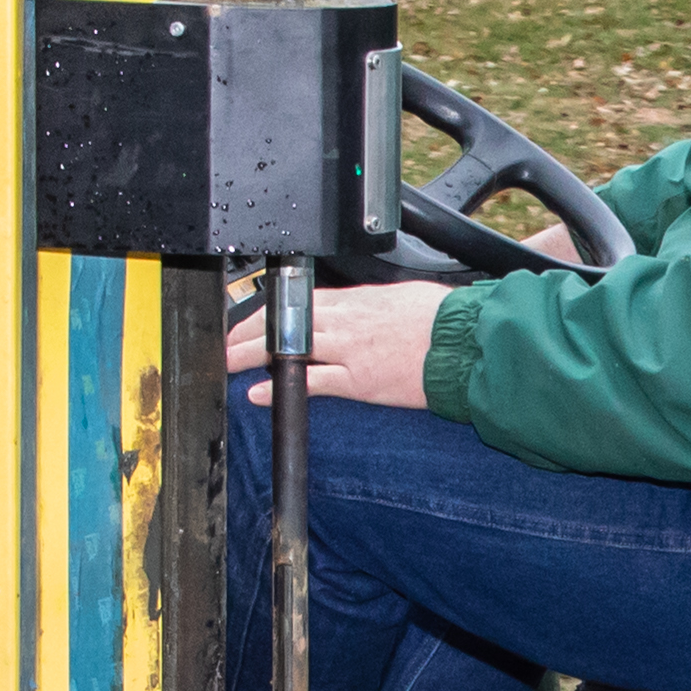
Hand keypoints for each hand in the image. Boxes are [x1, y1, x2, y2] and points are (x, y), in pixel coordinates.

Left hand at [221, 278, 447, 408]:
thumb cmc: (444, 321)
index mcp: (358, 299)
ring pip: (287, 347)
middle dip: (248, 331)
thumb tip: (363, 307)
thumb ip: (375, 304)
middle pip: (283, 321)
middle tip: (224, 341)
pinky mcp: (358, 380)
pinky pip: (310, 383)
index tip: (251, 318)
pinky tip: (258, 392)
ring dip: (252, 355)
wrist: (466, 343)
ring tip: (227, 362)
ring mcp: (349, 350)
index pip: (301, 301)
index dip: (270, 310)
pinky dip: (281, 387)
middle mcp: (346, 320)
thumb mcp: (404, 297)